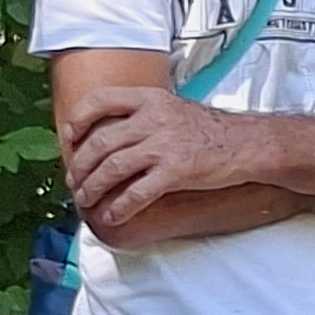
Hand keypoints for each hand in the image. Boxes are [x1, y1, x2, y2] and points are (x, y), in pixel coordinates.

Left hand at [62, 82, 269, 229]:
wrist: (246, 143)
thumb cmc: (207, 130)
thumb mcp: (172, 108)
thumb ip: (141, 114)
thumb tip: (108, 135)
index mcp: (149, 99)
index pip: (100, 101)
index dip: (78, 121)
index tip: (69, 139)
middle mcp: (153, 118)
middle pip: (101, 142)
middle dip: (80, 166)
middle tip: (74, 181)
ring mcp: (165, 145)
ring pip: (113, 168)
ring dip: (93, 188)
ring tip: (85, 201)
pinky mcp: (177, 171)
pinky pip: (138, 192)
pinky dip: (120, 207)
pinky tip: (112, 215)